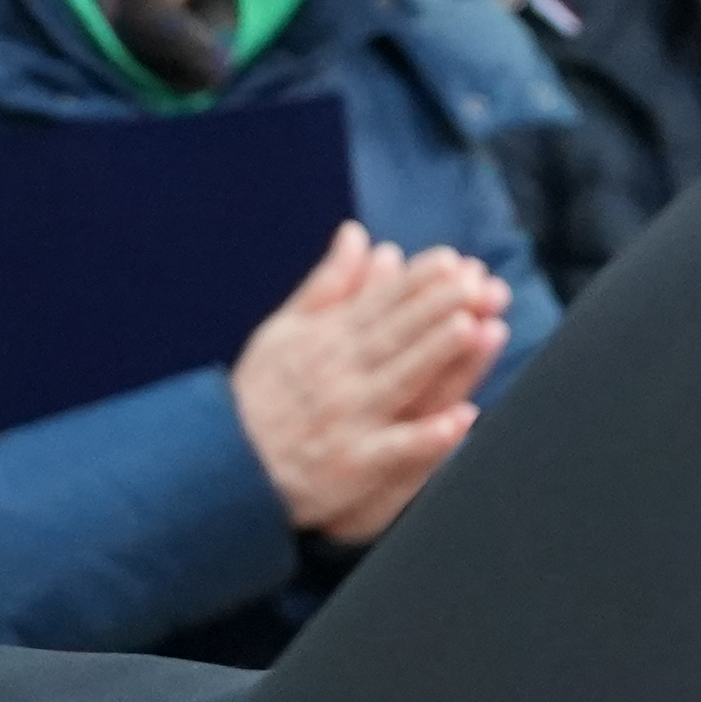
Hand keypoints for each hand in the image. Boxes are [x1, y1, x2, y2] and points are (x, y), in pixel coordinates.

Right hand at [231, 223, 511, 545]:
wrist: (227, 467)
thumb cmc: (261, 396)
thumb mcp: (284, 329)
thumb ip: (327, 283)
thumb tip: (357, 234)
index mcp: (326, 340)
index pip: (378, 303)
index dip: (416, 282)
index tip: (450, 261)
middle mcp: (340, 375)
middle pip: (394, 336)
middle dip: (434, 308)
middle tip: (474, 284)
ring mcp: (349, 419)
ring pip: (399, 381)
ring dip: (432, 355)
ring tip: (468, 328)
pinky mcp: (354, 465)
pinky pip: (395, 449)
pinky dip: (426, 436)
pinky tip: (460, 420)